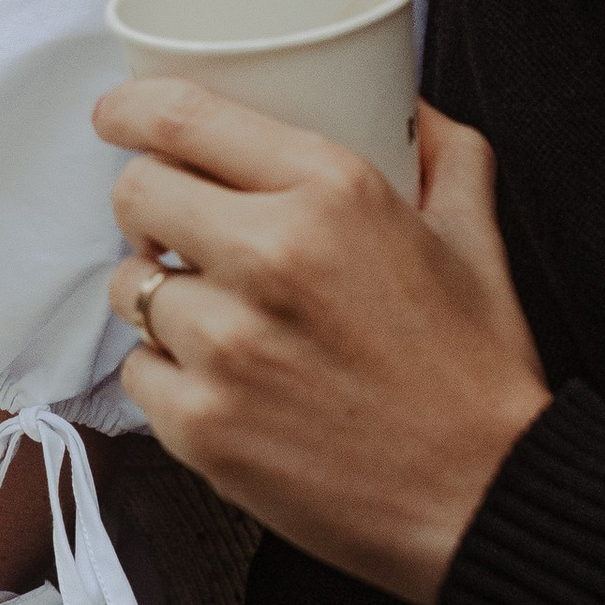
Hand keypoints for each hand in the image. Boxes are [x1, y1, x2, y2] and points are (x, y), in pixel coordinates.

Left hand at [99, 87, 549, 604]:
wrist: (485, 500)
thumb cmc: (476, 371)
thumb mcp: (474, 234)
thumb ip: (444, 151)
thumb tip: (408, 104)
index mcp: (332, 190)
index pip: (182, 116)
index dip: (132, 107)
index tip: (118, 115)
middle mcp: (269, 255)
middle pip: (136, 191)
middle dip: (146, 202)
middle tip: (175, 226)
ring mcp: (225, 345)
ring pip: (129, 284)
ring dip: (159, 292)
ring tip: (216, 314)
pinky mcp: (200, 424)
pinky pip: (137, 370)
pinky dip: (167, 373)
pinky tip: (221, 382)